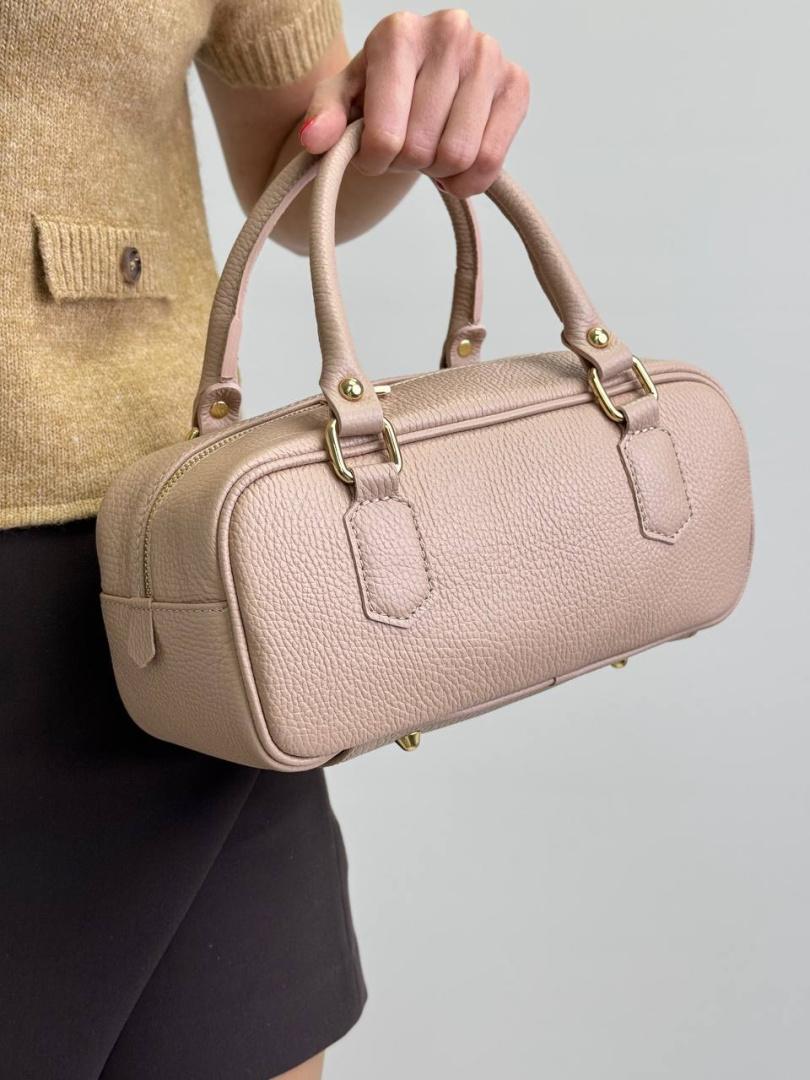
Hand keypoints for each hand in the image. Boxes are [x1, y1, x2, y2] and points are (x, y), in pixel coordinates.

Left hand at [297, 8, 529, 196]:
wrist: (419, 82)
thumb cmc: (378, 91)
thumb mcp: (341, 100)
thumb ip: (323, 117)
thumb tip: (314, 140)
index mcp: (398, 33)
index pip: (387, 135)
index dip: (374, 161)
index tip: (370, 154)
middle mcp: (449, 33)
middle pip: (422, 149)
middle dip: (406, 163)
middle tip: (404, 150)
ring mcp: (488, 56)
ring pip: (459, 156)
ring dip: (438, 171)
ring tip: (429, 149)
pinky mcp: (517, 84)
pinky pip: (491, 161)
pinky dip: (468, 179)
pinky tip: (455, 162)